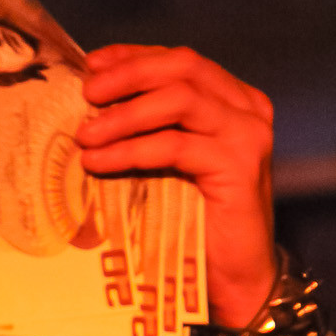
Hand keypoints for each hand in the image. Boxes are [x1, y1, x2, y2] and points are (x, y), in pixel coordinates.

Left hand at [76, 45, 275, 327]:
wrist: (235, 278)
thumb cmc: (199, 224)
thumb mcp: (174, 165)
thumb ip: (155, 129)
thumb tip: (97, 105)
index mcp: (234, 100)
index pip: (180, 62)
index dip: (134, 57)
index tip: (92, 65)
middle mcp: (247, 109)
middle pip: (182, 68)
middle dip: (128, 75)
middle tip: (87, 93)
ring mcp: (247, 135)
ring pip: (179, 100)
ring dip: (126, 114)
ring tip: (87, 133)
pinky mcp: (238, 166)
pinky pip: (175, 146)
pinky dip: (132, 150)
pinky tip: (101, 162)